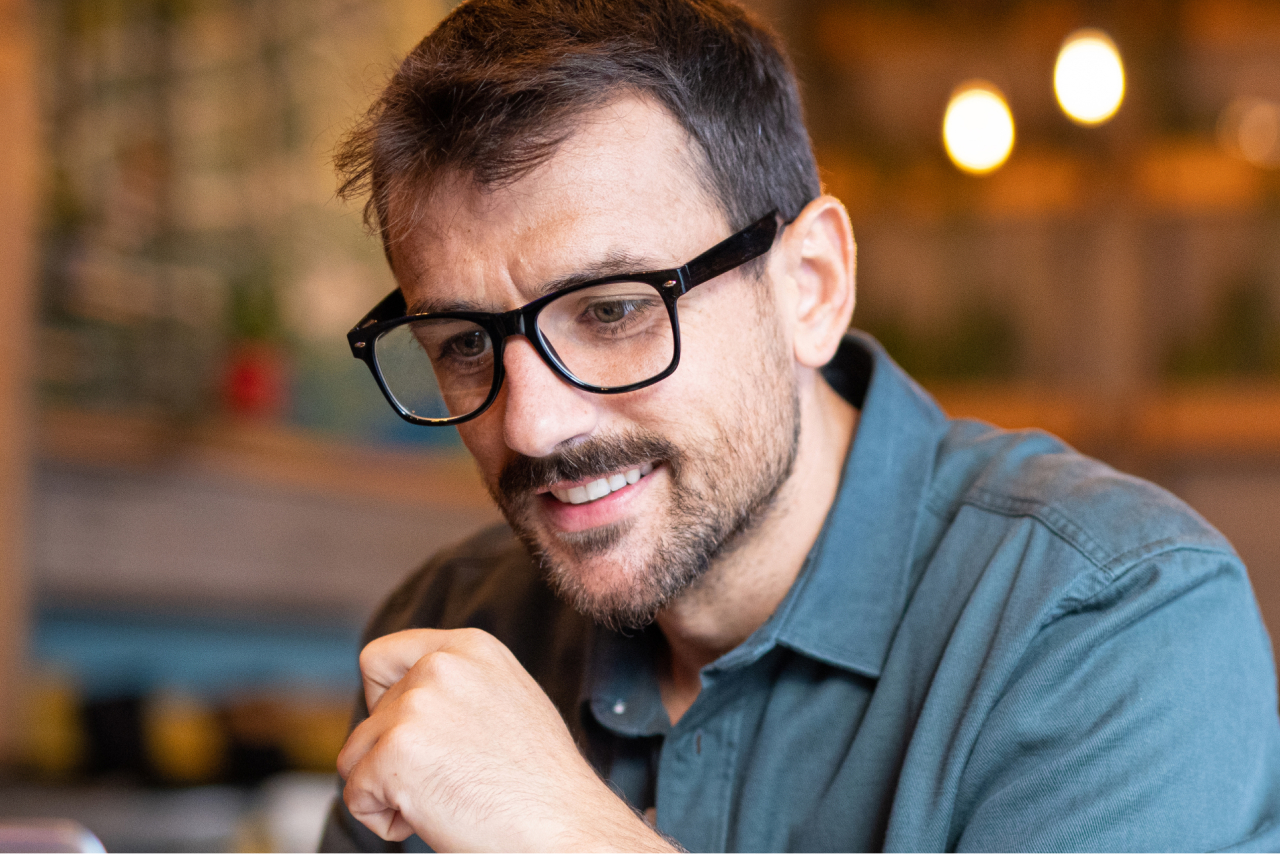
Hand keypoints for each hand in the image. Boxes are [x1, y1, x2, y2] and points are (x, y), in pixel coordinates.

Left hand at [336, 628, 672, 851]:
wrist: (564, 827)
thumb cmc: (542, 782)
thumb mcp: (506, 700)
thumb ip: (457, 687)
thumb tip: (409, 698)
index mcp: (470, 647)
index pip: (382, 655)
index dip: (383, 700)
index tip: (408, 732)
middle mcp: (441, 666)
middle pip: (370, 714)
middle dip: (394, 754)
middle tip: (449, 779)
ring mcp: (417, 707)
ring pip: (356, 754)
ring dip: (386, 786)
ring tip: (443, 797)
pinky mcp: (397, 752)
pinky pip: (355, 794)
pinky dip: (383, 818)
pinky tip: (433, 817)